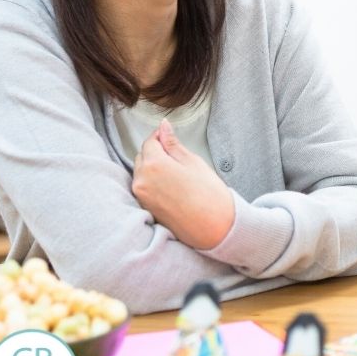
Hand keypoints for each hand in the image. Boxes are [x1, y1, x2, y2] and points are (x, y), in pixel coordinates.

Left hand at [132, 119, 235, 249]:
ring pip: (141, 173)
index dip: (159, 136)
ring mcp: (141, 196)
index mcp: (154, 164)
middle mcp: (142, 180)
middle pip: (142, 157)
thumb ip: (173, 144)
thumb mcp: (193, 162)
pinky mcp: (144, 208)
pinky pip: (143, 188)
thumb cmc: (209, 195)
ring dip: (153, 168)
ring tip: (176, 174)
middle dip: (155, 152)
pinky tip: (171, 187)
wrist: (215, 228)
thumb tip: (163, 127)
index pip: (149, 142)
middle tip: (177, 157)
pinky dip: (152, 183)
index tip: (168, 135)